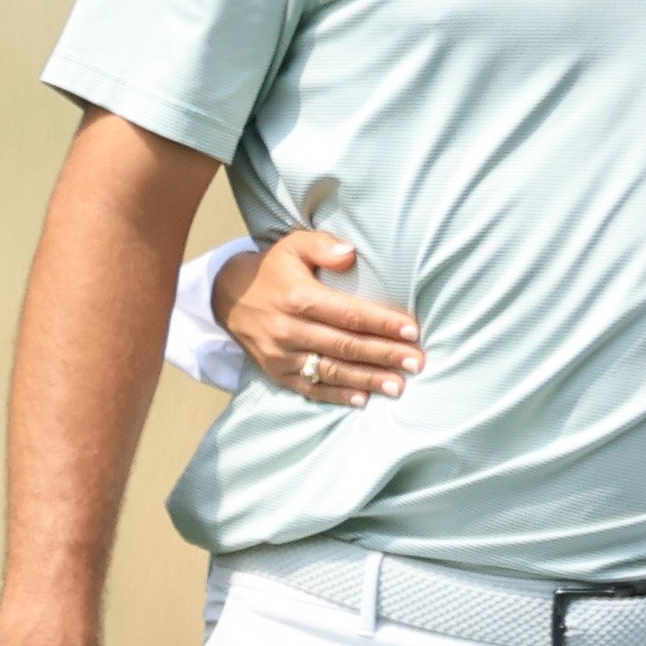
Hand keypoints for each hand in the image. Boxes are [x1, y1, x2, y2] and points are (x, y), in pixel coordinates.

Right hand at [219, 231, 423, 405]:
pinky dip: (338, 396)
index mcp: (299, 298)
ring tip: (399, 386)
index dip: (383, 323)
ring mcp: (282, 355)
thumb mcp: (293, 245)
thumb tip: (350, 254)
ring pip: (332, 371)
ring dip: (368, 380)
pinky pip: (311, 388)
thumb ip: (322, 245)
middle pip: (347, 346)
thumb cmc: (273, 269)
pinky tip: (363, 400)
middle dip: (385, 355)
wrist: (228, 296)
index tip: (412, 331)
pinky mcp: (276, 373)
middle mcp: (290, 330)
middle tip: (417, 363)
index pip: (350, 314)